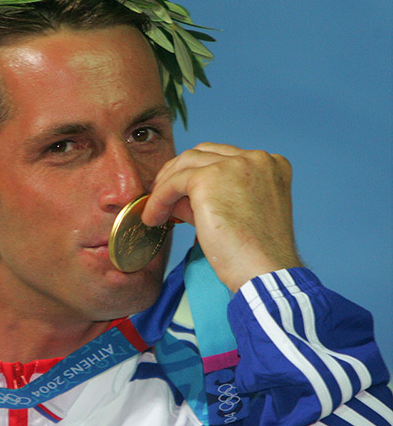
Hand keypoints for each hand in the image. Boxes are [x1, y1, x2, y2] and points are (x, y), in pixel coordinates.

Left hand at [141, 142, 301, 291]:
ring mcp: (233, 165)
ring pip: (185, 164)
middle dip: (178, 172)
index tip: (181, 191)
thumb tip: (174, 194)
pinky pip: (174, 182)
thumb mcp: (233, 212)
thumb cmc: (254, 253)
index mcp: (270, 164)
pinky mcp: (209, 178)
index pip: (223, 157)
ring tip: (156, 211)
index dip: (198, 172)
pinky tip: (153, 217)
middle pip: (203, 153)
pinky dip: (159, 199)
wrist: (263, 272)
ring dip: (165, 186)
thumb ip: (208, 197)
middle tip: (161, 195)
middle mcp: (255, 158)